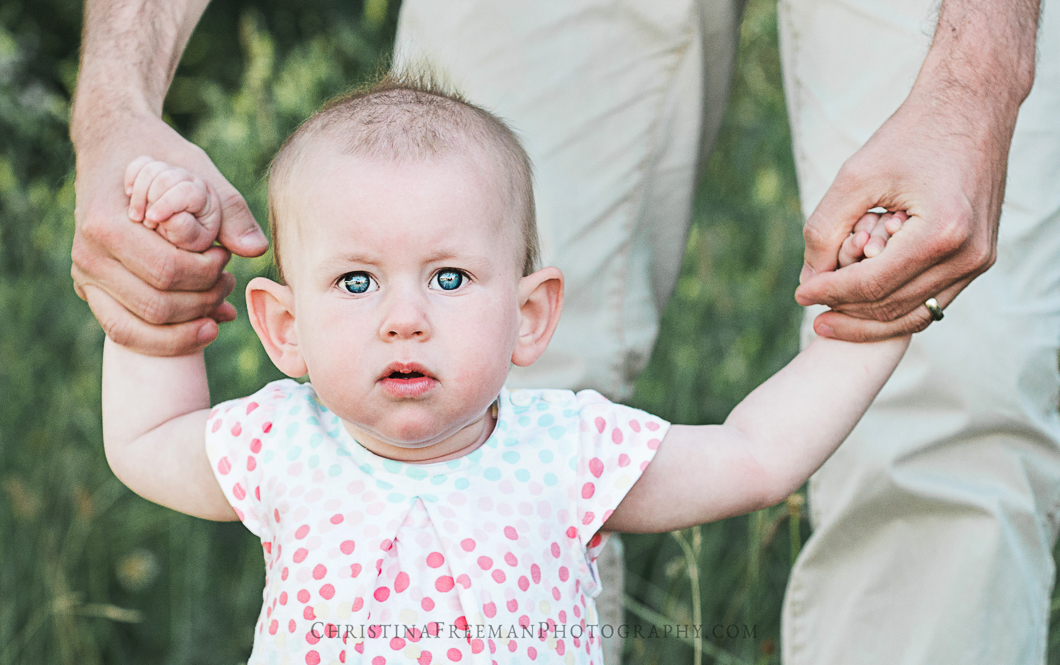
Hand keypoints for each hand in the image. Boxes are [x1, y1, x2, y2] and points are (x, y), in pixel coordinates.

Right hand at [72, 113, 268, 354]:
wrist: (113, 147)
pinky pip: (126, 332)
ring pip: (140, 327)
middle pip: (156, 305)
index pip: (168, 271)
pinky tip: (205, 326)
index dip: (208, 273)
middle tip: (228, 279)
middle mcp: (88, 256)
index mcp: (106, 225)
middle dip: (204, 299)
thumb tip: (255, 250)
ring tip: (219, 302)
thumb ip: (229, 209)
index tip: (224, 254)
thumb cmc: (161, 158)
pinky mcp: (93, 292)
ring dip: (189, 324)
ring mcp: (85, 277)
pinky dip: (168, 338)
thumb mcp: (198, 170)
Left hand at [794, 80, 1012, 340]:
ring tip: (828, 318)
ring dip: (868, 319)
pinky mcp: (979, 259)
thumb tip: (809, 279)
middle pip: (892, 305)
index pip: (872, 284)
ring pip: (914, 314)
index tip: (798, 295)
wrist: (970, 108)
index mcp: (942, 232)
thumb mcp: (855, 177)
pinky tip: (860, 305)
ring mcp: (980, 261)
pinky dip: (895, 306)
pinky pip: (932, 300)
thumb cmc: (911, 136)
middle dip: (846, 310)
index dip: (830, 293)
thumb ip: (825, 230)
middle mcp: (969, 254)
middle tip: (809, 308)